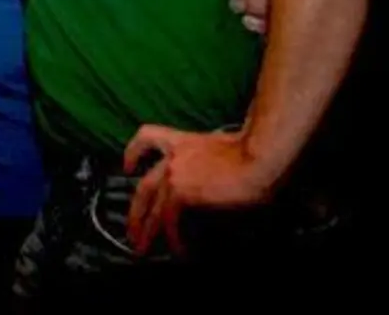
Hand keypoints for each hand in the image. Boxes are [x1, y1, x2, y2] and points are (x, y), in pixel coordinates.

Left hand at [122, 125, 273, 256]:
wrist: (260, 156)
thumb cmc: (255, 152)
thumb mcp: (225, 150)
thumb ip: (209, 163)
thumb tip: (210, 182)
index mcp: (184, 141)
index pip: (147, 136)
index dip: (133, 152)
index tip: (128, 167)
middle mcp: (174, 156)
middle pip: (144, 186)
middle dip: (136, 211)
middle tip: (132, 231)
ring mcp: (174, 173)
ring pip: (151, 207)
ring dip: (145, 230)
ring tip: (142, 249)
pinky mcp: (180, 191)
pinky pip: (169, 220)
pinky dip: (173, 238)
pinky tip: (180, 251)